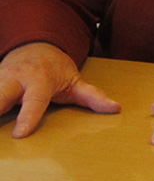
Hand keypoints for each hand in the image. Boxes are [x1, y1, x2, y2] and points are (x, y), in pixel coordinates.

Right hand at [0, 42, 120, 137]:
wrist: (36, 45)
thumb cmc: (56, 69)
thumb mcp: (76, 82)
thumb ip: (93, 97)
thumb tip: (116, 109)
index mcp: (39, 79)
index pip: (34, 100)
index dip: (28, 116)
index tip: (20, 135)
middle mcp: (16, 77)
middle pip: (0, 94)